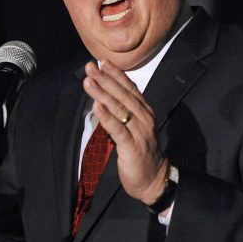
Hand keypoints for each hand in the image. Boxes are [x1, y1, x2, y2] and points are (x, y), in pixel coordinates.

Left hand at [82, 60, 167, 205]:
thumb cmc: (142, 153)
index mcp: (145, 113)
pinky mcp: (132, 147)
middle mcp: (144, 119)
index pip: (130, 89)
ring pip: (119, 109)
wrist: (154, 179)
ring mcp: (139, 132)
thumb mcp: (136, 128)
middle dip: (105, 79)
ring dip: (102, 93)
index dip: (116, 75)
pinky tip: (97, 106)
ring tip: (88, 81)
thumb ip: (126, 113)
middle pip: (123, 95)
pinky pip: (118, 129)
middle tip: (90, 67)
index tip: (103, 62)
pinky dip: (107, 117)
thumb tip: (108, 97)